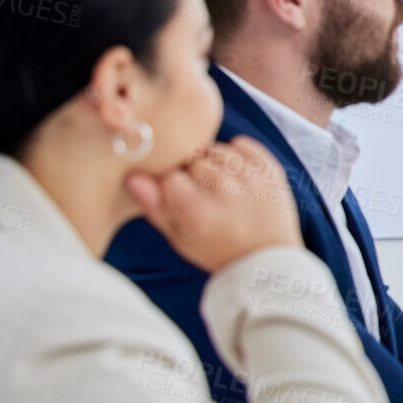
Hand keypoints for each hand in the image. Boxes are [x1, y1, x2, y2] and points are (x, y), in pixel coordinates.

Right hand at [125, 137, 300, 273]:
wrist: (266, 258)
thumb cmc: (217, 249)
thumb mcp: (179, 237)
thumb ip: (154, 206)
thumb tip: (133, 176)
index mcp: (195, 208)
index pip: (168, 174)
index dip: (171, 184)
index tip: (181, 198)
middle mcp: (222, 188)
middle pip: (191, 160)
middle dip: (192, 174)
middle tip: (204, 197)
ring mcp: (249, 177)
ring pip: (214, 149)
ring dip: (213, 163)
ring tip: (222, 188)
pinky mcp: (270, 170)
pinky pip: (241, 144)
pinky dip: (237, 154)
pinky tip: (237, 176)